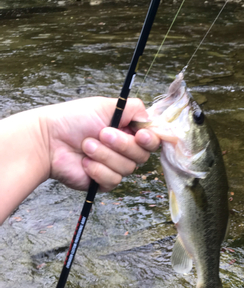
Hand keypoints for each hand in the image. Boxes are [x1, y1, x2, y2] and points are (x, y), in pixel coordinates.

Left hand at [43, 97, 159, 191]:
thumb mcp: (105, 105)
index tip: (141, 136)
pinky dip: (97, 169)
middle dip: (121, 145)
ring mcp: (115, 167)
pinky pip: (113, 180)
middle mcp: (125, 149)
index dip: (150, 139)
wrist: (48, 141)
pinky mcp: (104, 182)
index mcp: (128, 130)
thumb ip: (134, 108)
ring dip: (104, 155)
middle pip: (142, 155)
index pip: (153, 139)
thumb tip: (152, 119)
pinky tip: (84, 162)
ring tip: (86, 146)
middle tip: (101, 134)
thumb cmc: (73, 120)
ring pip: (127, 168)